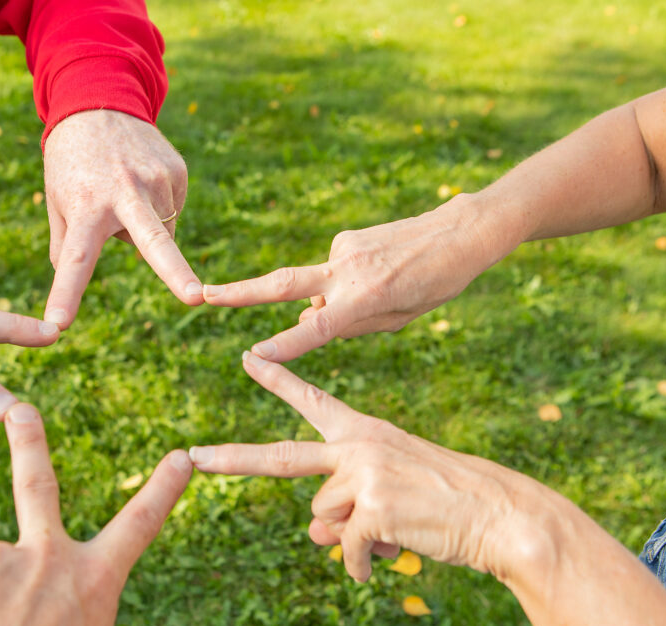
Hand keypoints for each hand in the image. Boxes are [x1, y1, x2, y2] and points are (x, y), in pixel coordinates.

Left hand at [0, 404, 192, 625]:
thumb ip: (75, 608)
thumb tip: (54, 596)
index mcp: (94, 580)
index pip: (140, 525)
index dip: (164, 489)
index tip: (181, 458)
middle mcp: (48, 557)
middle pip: (38, 484)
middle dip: (30, 441)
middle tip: (19, 411)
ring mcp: (0, 559)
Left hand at [42, 110, 200, 328]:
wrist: (99, 100)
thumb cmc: (71, 162)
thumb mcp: (56, 199)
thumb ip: (64, 245)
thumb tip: (73, 278)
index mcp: (85, 206)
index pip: (74, 259)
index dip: (67, 293)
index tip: (58, 323)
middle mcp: (124, 193)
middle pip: (152, 241)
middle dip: (175, 271)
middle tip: (195, 298)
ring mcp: (157, 181)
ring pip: (159, 233)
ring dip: (142, 226)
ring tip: (121, 191)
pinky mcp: (178, 173)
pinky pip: (170, 211)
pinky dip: (156, 207)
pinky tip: (139, 181)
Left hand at [189, 351, 539, 582]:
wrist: (498, 513)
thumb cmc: (444, 501)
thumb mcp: (389, 492)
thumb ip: (343, 504)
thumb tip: (312, 533)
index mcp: (364, 432)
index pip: (313, 402)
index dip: (278, 381)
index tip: (248, 358)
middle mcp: (358, 446)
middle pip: (282, 458)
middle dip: (233, 458)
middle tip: (193, 456)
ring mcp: (364, 475)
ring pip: (324, 521)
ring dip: (352, 538)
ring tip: (396, 529)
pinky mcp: (373, 508)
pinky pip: (349, 550)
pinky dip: (364, 565)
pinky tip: (391, 557)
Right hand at [202, 195, 519, 360]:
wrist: (461, 231)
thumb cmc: (437, 283)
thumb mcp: (401, 318)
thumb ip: (353, 324)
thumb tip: (307, 320)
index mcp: (366, 298)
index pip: (317, 328)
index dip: (285, 344)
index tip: (253, 355)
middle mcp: (347, 271)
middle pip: (283, 284)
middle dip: (241, 292)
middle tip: (204, 295)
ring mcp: (344, 250)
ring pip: (321, 288)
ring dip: (337, 301)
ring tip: (387, 294)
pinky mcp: (346, 238)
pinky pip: (336, 272)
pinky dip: (347, 284)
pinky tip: (383, 275)